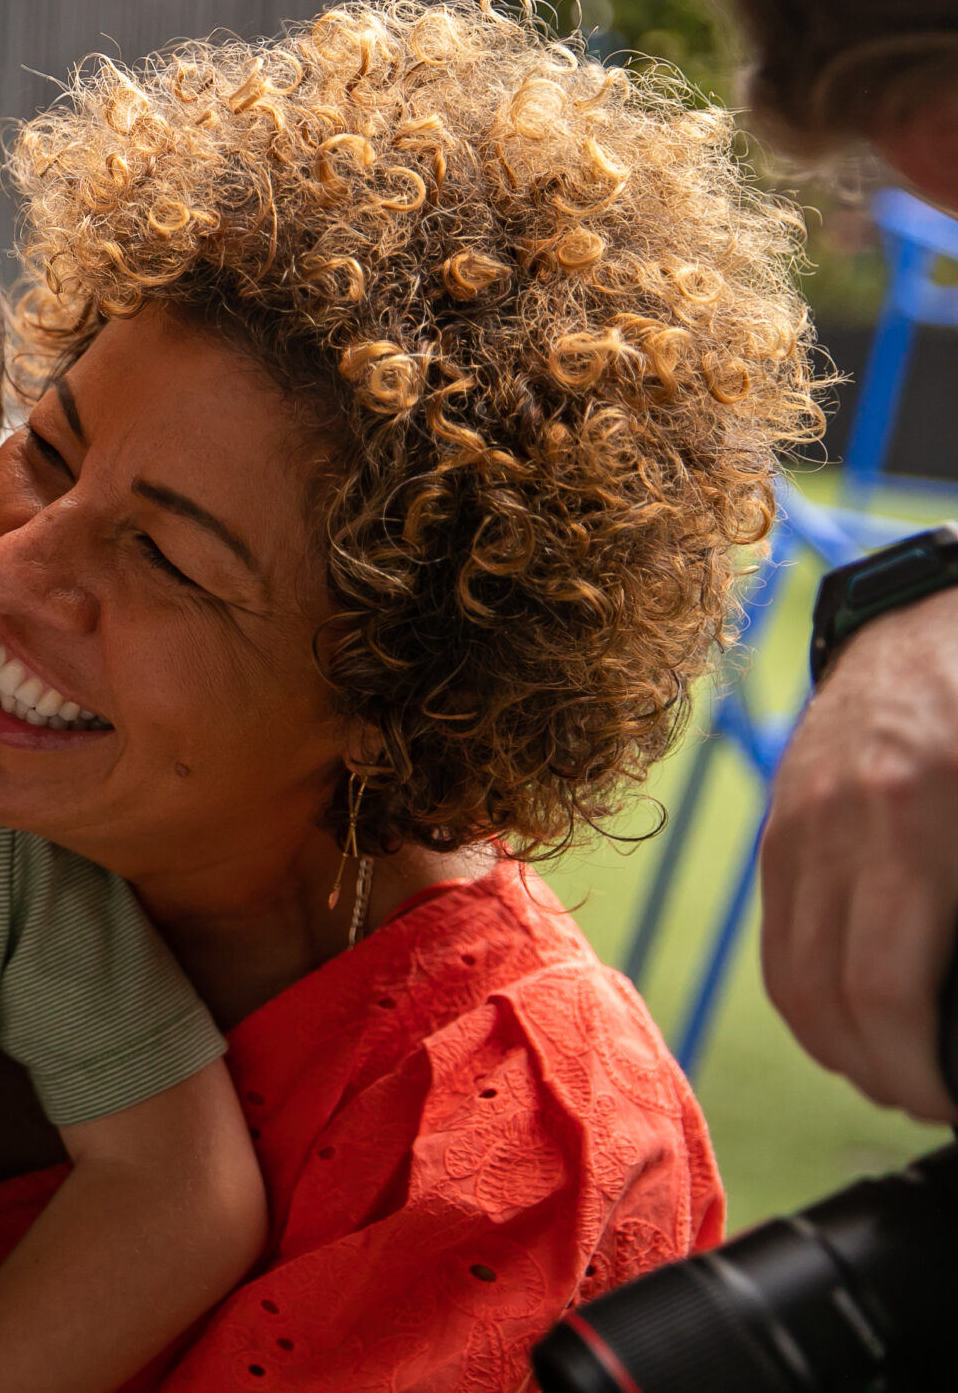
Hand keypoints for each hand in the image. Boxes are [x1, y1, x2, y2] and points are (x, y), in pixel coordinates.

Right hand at [761, 589, 957, 1121]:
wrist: (928, 618)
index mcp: (913, 821)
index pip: (881, 992)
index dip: (914, 1071)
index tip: (952, 1101)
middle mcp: (835, 829)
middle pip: (820, 1001)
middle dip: (877, 1076)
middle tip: (932, 1102)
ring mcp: (794, 826)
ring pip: (785, 979)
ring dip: (837, 1047)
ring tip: (898, 1071)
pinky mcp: (779, 827)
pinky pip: (779, 938)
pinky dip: (813, 995)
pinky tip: (864, 1012)